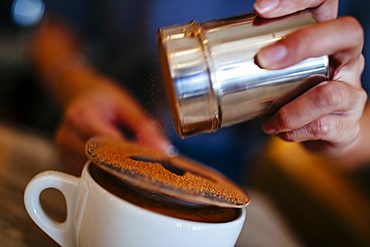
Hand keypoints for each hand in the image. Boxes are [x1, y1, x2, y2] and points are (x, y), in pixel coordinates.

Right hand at [55, 72, 170, 173]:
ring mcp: (63, 149)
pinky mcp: (65, 158)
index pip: (110, 144)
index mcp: (82, 116)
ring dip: (115, 169)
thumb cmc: (101, 97)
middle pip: (101, 161)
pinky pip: (88, 172)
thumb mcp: (125, 104)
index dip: (133, 154)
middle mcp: (68, 134)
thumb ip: (144, 127)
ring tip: (132, 161)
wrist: (78, 92)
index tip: (153, 159)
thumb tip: (163, 149)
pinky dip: (104, 170)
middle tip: (148, 165)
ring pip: (95, 170)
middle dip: (126, 165)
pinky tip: (116, 162)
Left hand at [254, 0, 366, 160]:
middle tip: (264, 59)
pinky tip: (280, 131)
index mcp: (328, 37)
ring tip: (269, 120)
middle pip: (346, 33)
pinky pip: (323, 127)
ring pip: (329, 93)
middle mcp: (348, 58)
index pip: (324, 1)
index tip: (259, 9)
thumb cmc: (296, 91)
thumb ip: (263, 53)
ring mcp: (352, 91)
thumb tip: (219, 46)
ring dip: (290, 109)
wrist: (324, 130)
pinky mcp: (348, 124)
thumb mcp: (282, 67)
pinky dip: (294, 131)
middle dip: (301, 43)